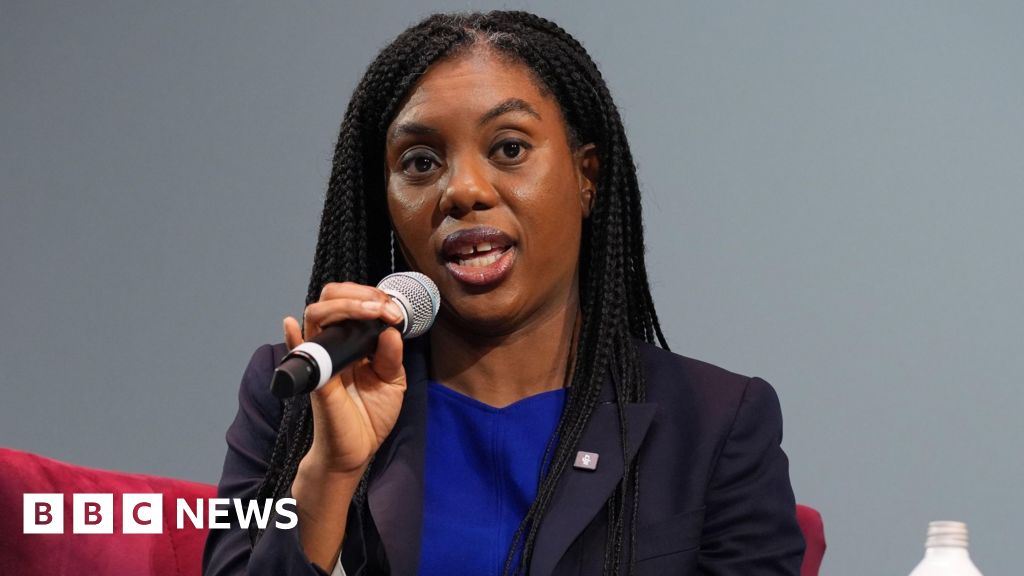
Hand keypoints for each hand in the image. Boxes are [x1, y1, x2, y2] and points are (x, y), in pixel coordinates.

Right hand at [284, 282, 407, 479]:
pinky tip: (292, 325)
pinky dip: (291, 337)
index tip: (395, 311)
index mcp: (353, 341)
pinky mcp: (315, 379)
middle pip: (330, 299)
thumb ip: (391, 355)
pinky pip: (297, 353)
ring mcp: (321, 359)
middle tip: (383, 308)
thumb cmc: (370, 415)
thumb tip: (389, 329)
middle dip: (358, 294)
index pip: (351, 301)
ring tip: (370, 311)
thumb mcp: (392, 381)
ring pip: (316, 316)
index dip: (372, 297)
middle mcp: (334, 344)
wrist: (357, 451)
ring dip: (345, 307)